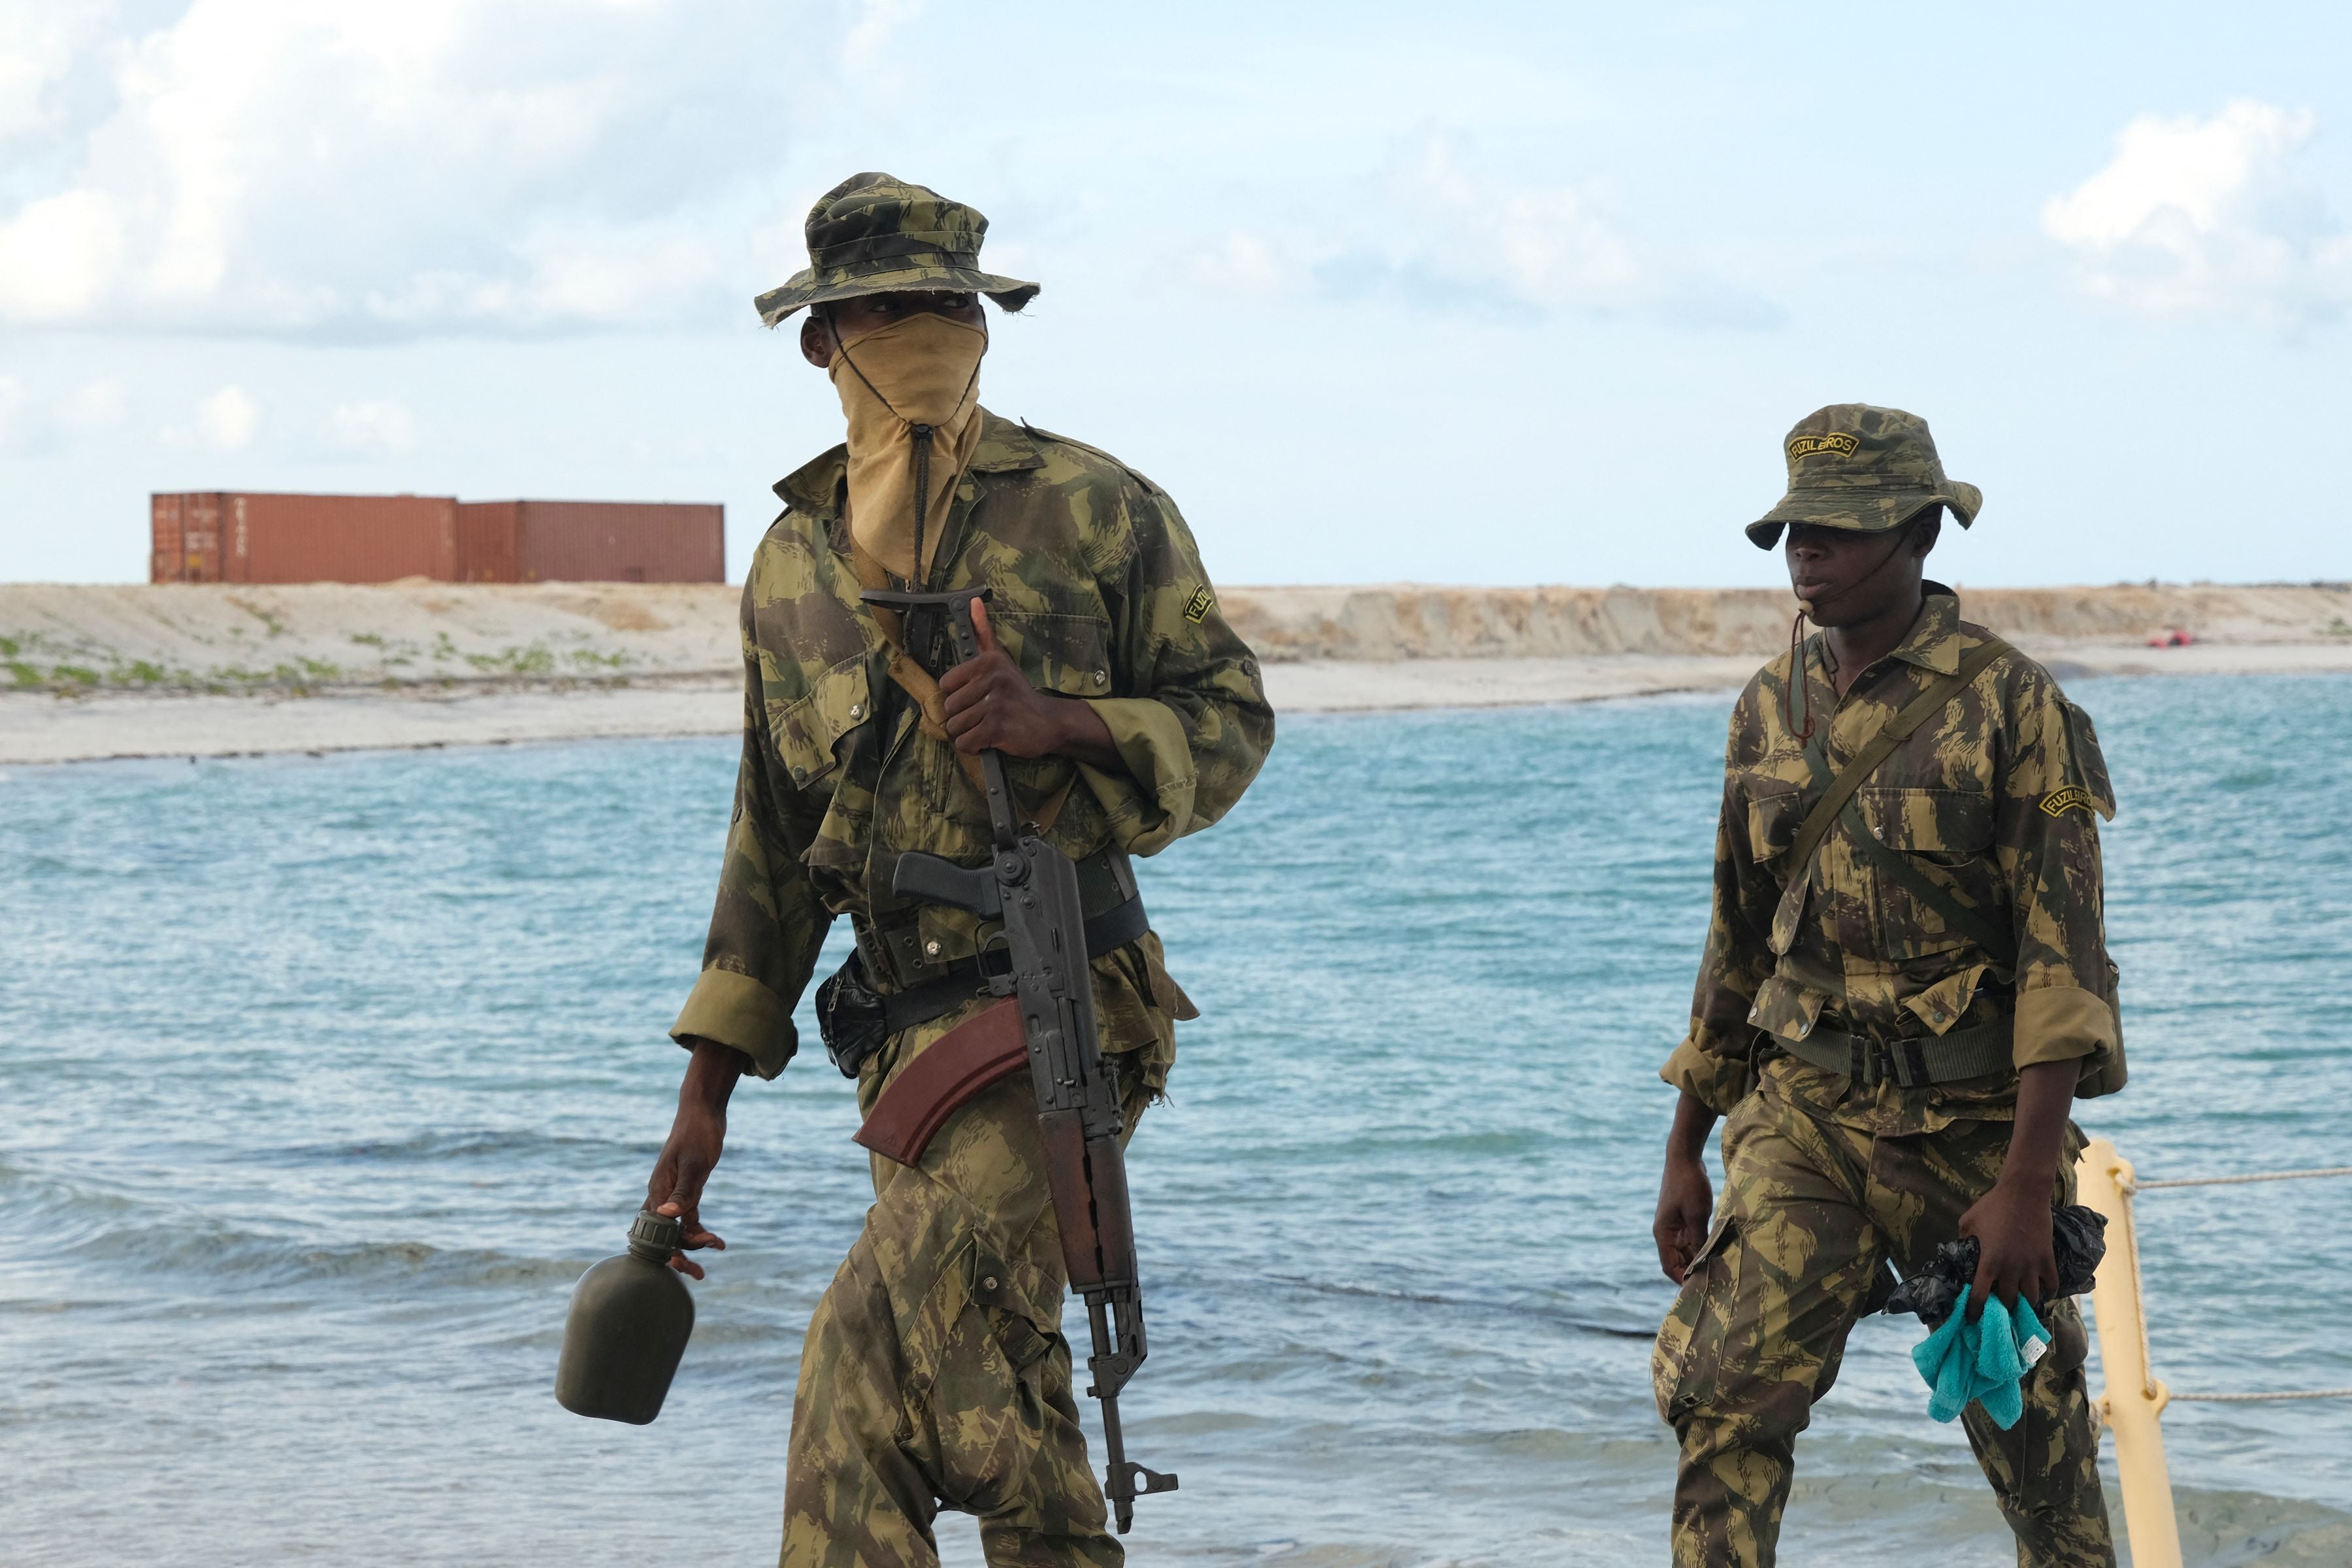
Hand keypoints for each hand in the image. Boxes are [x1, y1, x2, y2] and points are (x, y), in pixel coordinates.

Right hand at [643, 1039, 745, 1278]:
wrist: (703, 1111)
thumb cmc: (697, 1134)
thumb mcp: (695, 1164)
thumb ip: (683, 1193)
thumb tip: (667, 1218)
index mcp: (658, 1191)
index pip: (656, 1232)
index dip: (668, 1252)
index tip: (685, 1265)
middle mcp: (661, 1196)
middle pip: (663, 1236)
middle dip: (678, 1257)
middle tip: (699, 1274)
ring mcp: (672, 1194)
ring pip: (677, 1230)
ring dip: (691, 1246)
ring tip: (711, 1261)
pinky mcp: (687, 1190)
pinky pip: (689, 1218)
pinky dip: (701, 1231)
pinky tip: (718, 1242)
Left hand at [939, 598, 1094, 759]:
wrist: (1048, 721)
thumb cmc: (1017, 691)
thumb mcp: (1000, 658)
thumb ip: (983, 632)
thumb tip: (973, 601)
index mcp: (987, 662)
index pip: (946, 684)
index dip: (957, 694)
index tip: (974, 696)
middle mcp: (991, 681)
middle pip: (950, 708)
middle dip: (962, 716)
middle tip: (981, 715)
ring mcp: (995, 706)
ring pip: (956, 727)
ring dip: (967, 732)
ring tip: (984, 726)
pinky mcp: (998, 729)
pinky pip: (966, 742)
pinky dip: (974, 746)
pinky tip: (987, 739)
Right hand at [1654, 1152, 1715, 1282]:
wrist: (1685, 1157)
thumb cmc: (1689, 1184)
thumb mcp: (1696, 1214)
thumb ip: (1698, 1240)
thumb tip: (1703, 1263)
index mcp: (1663, 1233)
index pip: (1669, 1266)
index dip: (1682, 1280)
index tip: (1701, 1290)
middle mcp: (1667, 1232)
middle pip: (1678, 1261)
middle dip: (1693, 1272)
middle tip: (1715, 1283)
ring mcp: (1675, 1225)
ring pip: (1686, 1251)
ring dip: (1699, 1260)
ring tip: (1718, 1270)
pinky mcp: (1684, 1219)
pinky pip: (1692, 1240)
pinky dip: (1702, 1247)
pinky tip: (1717, 1253)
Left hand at [1957, 1177, 2057, 1320]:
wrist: (2024, 1193)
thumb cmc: (1993, 1205)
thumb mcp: (1968, 1221)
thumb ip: (1963, 1240)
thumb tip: (1961, 1251)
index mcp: (1989, 1262)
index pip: (1980, 1296)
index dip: (1976, 1311)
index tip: (1974, 1319)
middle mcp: (2011, 1269)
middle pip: (2009, 1301)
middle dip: (2003, 1309)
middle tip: (2000, 1311)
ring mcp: (2032, 1266)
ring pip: (2032, 1298)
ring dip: (2026, 1303)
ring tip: (2022, 1304)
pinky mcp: (2047, 1259)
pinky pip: (2052, 1285)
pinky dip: (2048, 1291)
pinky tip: (2042, 1290)